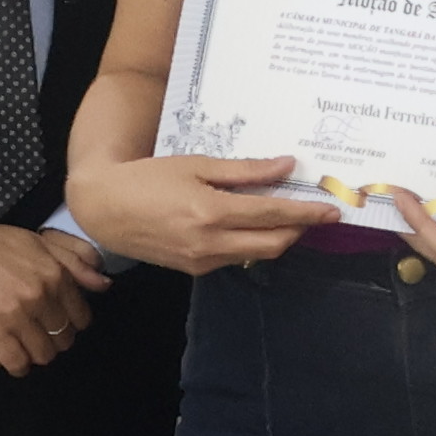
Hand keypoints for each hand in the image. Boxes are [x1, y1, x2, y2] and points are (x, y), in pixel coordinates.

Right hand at [0, 218, 103, 373]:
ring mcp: (16, 315)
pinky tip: (14, 360)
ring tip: (28, 348)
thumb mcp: (42, 242)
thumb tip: (104, 284)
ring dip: (38, 355)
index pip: (81, 317)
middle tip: (42, 338)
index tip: (61, 325)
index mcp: (56, 275)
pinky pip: (16, 362)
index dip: (72, 324)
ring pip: (43, 353)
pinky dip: (18, 366)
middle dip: (56, 341)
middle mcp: (41, 297)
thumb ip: (78, 260)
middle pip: (63, 338)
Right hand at [68, 148, 340, 274]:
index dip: (307, 214)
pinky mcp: (192, 270)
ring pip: (256, 255)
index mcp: (211, 213)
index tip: (333, 210)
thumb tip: (287, 165)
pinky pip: (234, 259)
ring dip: (278, 238)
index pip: (273, 216)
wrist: (102, 208)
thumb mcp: (197, 165)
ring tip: (290, 217)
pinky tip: (254, 227)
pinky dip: (251, 244)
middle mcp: (209, 243)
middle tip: (317, 214)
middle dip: (300, 230)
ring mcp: (201, 261)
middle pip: (273, 244)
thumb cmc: (148, 178)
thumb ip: (245, 170)